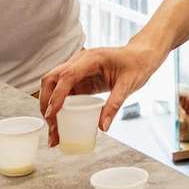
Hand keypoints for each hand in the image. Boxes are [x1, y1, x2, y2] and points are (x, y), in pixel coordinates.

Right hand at [39, 42, 164, 145]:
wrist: (141, 56)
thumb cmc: (137, 65)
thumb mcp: (128, 85)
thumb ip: (114, 105)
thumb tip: (103, 127)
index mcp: (91, 59)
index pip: (67, 76)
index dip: (57, 95)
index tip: (52, 114)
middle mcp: (79, 61)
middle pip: (52, 79)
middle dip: (47, 103)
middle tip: (52, 126)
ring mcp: (77, 70)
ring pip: (54, 86)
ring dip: (49, 107)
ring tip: (54, 132)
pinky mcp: (79, 79)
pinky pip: (64, 92)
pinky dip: (59, 108)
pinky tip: (60, 125)